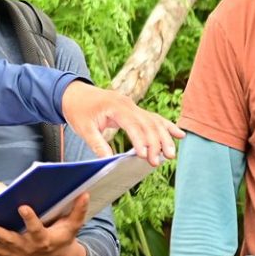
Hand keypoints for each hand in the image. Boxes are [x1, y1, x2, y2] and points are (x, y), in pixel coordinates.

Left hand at [0, 194, 89, 255]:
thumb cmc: (62, 237)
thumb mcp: (73, 225)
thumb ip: (78, 210)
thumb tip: (84, 192)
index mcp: (43, 238)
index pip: (37, 227)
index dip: (30, 218)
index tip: (23, 206)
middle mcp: (27, 247)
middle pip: (10, 240)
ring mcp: (15, 254)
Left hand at [60, 81, 181, 160]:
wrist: (74, 93)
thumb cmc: (78, 110)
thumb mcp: (83, 129)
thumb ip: (97, 144)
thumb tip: (109, 162)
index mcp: (115, 106)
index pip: (132, 124)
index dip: (140, 140)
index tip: (145, 156)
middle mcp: (128, 104)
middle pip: (148, 123)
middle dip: (155, 143)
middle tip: (158, 162)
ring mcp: (133, 105)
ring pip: (154, 121)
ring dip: (164, 138)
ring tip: (171, 155)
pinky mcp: (134, 109)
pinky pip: (153, 118)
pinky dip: (166, 126)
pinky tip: (179, 134)